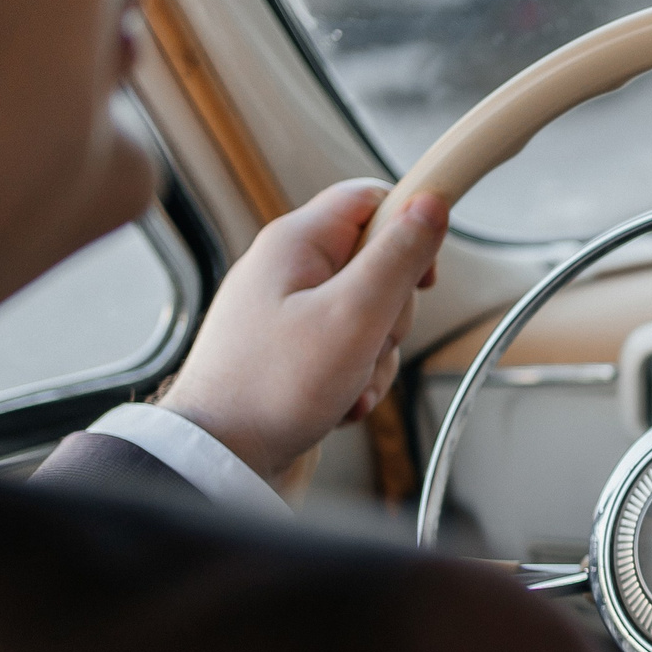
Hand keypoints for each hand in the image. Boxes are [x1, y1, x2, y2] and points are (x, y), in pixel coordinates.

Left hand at [160, 180, 449, 495]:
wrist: (220, 454)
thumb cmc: (271, 388)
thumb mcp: (353, 316)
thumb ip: (397, 257)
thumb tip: (431, 203)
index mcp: (297, 242)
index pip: (373, 198)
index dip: (410, 226)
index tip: (426, 269)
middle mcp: (289, 267)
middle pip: (377, 264)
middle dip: (392, 311)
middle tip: (371, 339)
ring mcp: (288, 308)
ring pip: (368, 313)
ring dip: (376, 354)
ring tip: (348, 381)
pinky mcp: (291, 346)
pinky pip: (347, 348)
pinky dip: (355, 376)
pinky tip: (340, 400)